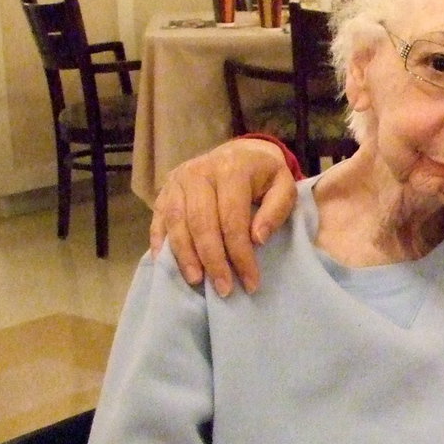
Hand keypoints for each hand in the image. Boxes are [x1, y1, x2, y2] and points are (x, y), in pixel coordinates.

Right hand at [149, 138, 294, 295]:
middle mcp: (199, 172)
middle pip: (202, 223)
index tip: (250, 282)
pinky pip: (159, 219)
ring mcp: (178, 180)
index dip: (241, 254)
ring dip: (186, 256)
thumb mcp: (284, 187)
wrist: (239, 154)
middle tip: (224, 289)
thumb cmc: (264, 177)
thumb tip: (257, 239)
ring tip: (197, 281)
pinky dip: (161, 243)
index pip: (233, 219)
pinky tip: (168, 265)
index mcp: (232, 170)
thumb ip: (276, 210)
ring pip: (177, 223)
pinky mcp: (165, 190)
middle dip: (213, 261)